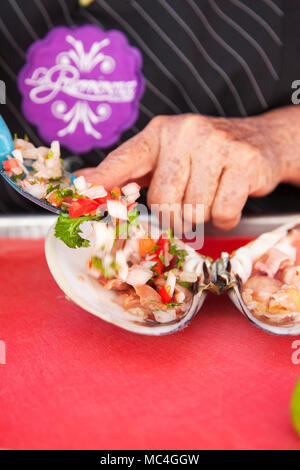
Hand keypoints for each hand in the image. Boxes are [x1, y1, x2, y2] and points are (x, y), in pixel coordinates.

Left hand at [78, 112, 287, 229]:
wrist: (260, 141)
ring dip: (201, 216)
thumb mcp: (166, 155)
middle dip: (174, 215)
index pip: (124, 160)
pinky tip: (229, 197)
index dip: (102, 181)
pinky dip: (225, 217)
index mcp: (159, 133)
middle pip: (162, 202)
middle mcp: (185, 133)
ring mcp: (217, 145)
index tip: (78, 196)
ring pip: (193, 212)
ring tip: (211, 193)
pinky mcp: (245, 163)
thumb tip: (86, 181)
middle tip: (188, 200)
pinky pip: (222, 214)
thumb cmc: (205, 154)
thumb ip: (128, 170)